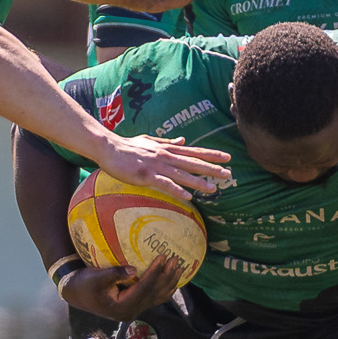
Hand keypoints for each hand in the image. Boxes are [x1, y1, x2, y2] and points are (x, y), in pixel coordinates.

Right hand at [61, 257, 183, 322]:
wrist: (75, 293)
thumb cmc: (83, 284)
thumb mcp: (96, 277)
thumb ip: (115, 273)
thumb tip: (134, 270)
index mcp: (122, 306)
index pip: (144, 288)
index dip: (155, 272)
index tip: (163, 257)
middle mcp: (131, 310)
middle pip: (154, 293)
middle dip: (167, 276)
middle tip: (176, 259)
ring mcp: (134, 309)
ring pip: (157, 296)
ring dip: (169, 282)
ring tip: (179, 267)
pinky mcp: (133, 304)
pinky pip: (153, 297)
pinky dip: (164, 288)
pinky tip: (172, 279)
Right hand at [95, 133, 230, 199]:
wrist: (109, 148)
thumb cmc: (128, 146)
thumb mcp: (151, 141)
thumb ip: (168, 142)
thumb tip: (183, 140)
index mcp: (168, 149)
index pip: (194, 151)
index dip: (212, 154)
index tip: (227, 157)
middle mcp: (166, 156)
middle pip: (193, 163)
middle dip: (212, 169)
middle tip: (229, 174)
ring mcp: (156, 166)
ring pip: (182, 175)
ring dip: (198, 183)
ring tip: (213, 189)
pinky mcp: (146, 176)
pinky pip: (164, 184)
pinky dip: (176, 190)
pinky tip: (188, 198)